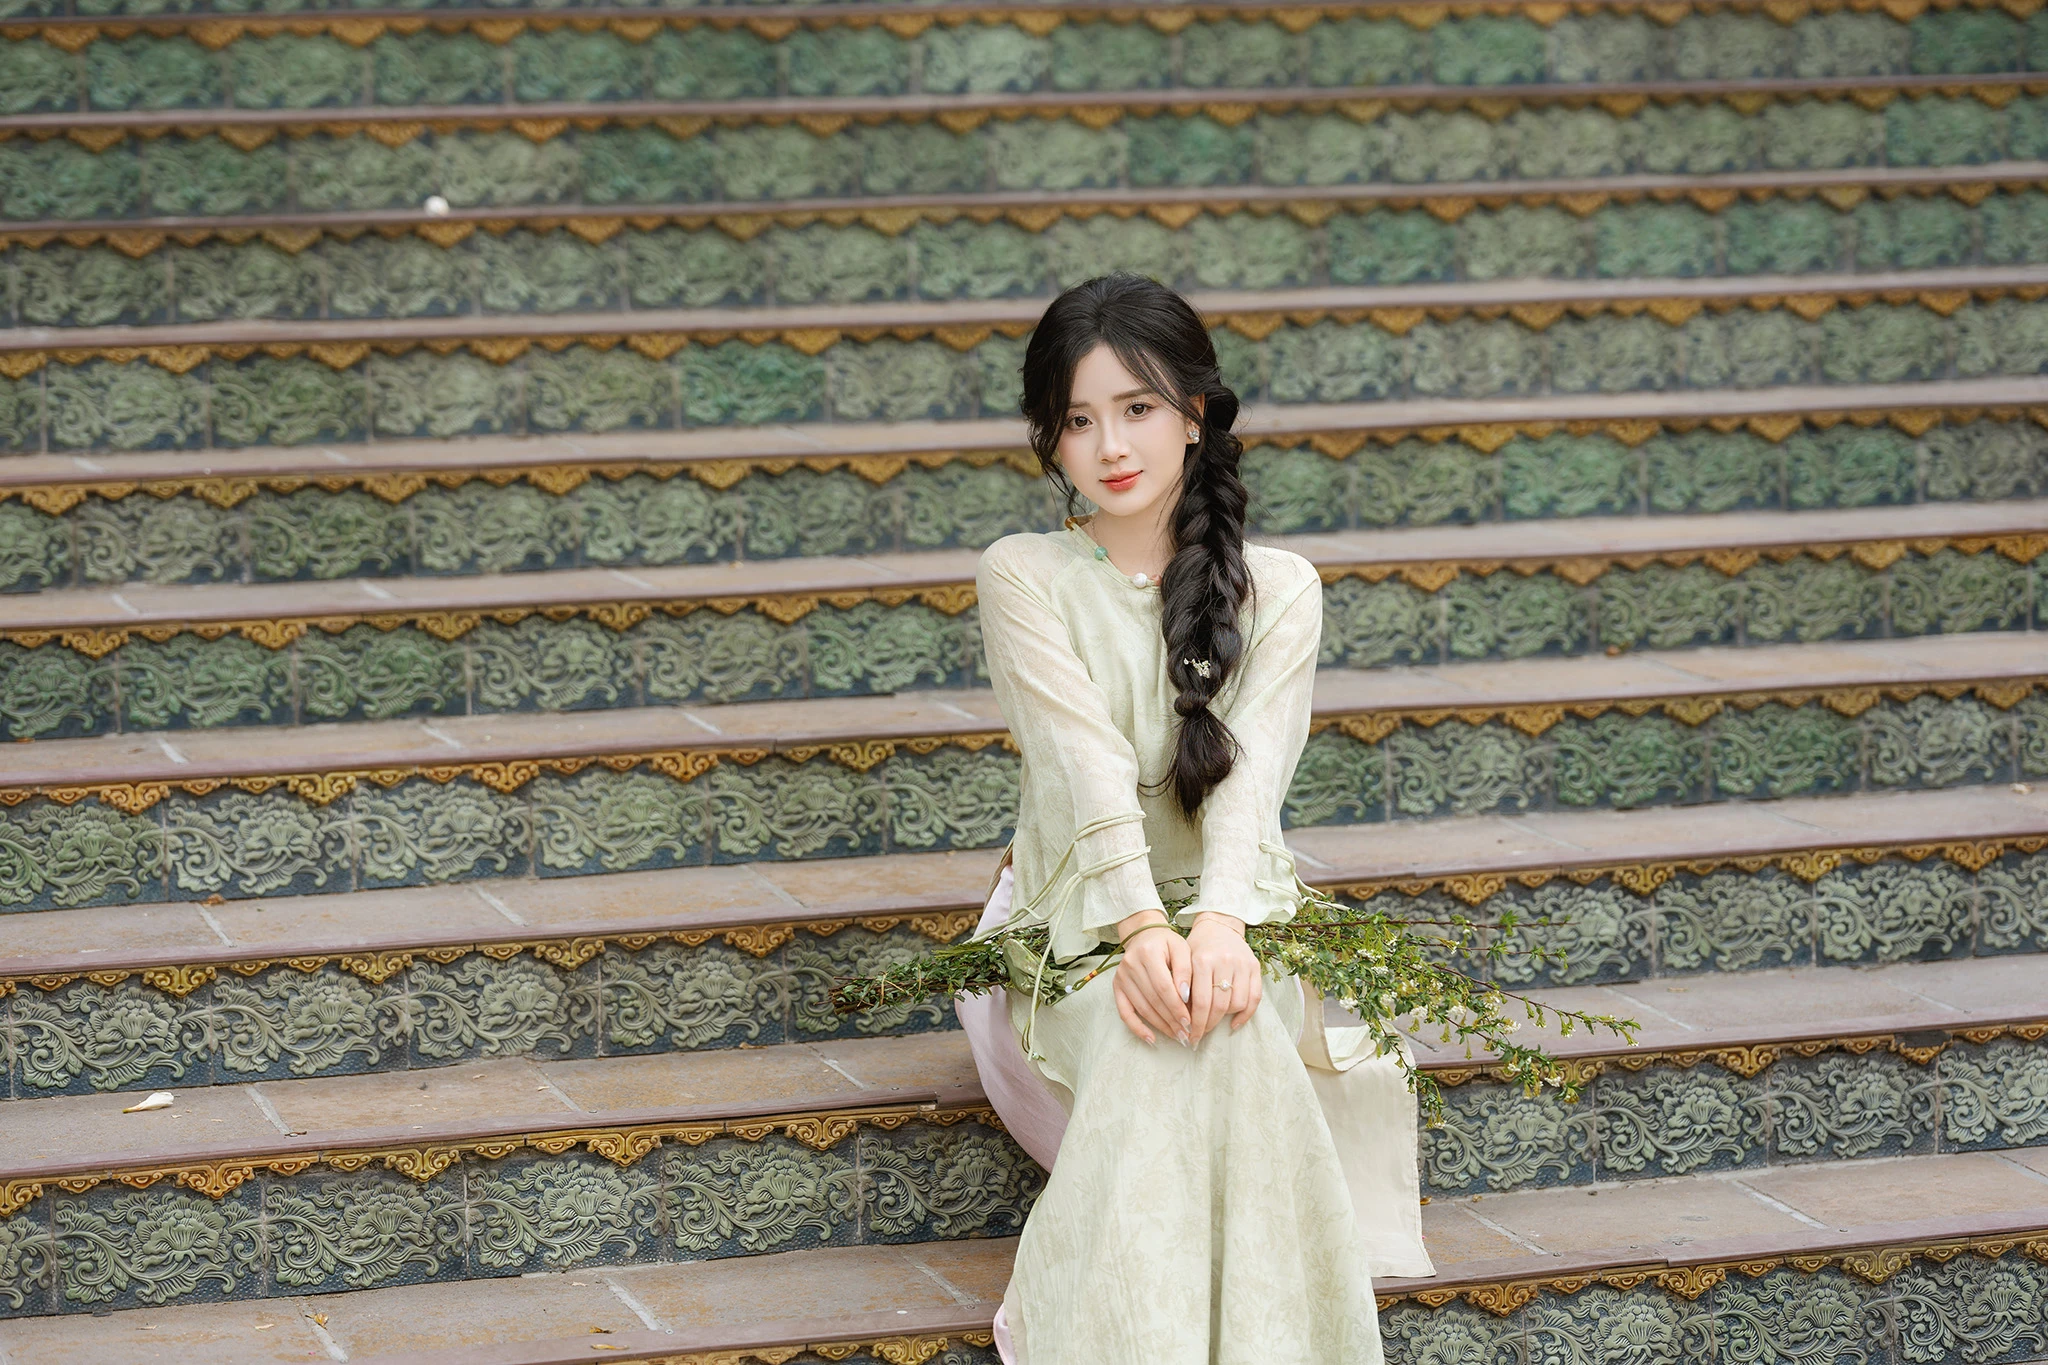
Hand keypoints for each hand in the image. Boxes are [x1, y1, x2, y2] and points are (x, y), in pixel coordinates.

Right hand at [1112, 911, 1190, 1045]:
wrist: (1144, 935)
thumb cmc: (1166, 943)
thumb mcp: (1181, 948)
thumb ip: (1185, 970)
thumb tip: (1185, 996)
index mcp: (1148, 953)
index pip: (1163, 986)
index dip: (1176, 1006)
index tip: (1190, 1021)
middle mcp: (1131, 965)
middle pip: (1153, 999)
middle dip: (1171, 1019)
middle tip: (1187, 1034)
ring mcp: (1121, 977)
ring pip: (1142, 1008)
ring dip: (1160, 1026)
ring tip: (1176, 1035)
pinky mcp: (1117, 986)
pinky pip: (1124, 1012)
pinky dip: (1137, 1027)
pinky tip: (1151, 1039)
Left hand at [1186, 913, 1258, 1044]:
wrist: (1218, 926)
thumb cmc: (1197, 948)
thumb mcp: (1184, 962)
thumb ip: (1183, 987)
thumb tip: (1183, 1020)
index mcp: (1202, 960)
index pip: (1201, 1002)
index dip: (1196, 1024)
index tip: (1190, 1036)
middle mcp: (1224, 961)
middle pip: (1219, 1006)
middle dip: (1208, 1025)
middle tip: (1199, 1036)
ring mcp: (1242, 964)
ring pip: (1237, 1003)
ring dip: (1224, 1018)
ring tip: (1213, 1021)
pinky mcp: (1255, 967)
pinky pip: (1255, 998)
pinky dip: (1245, 1014)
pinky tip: (1233, 1023)